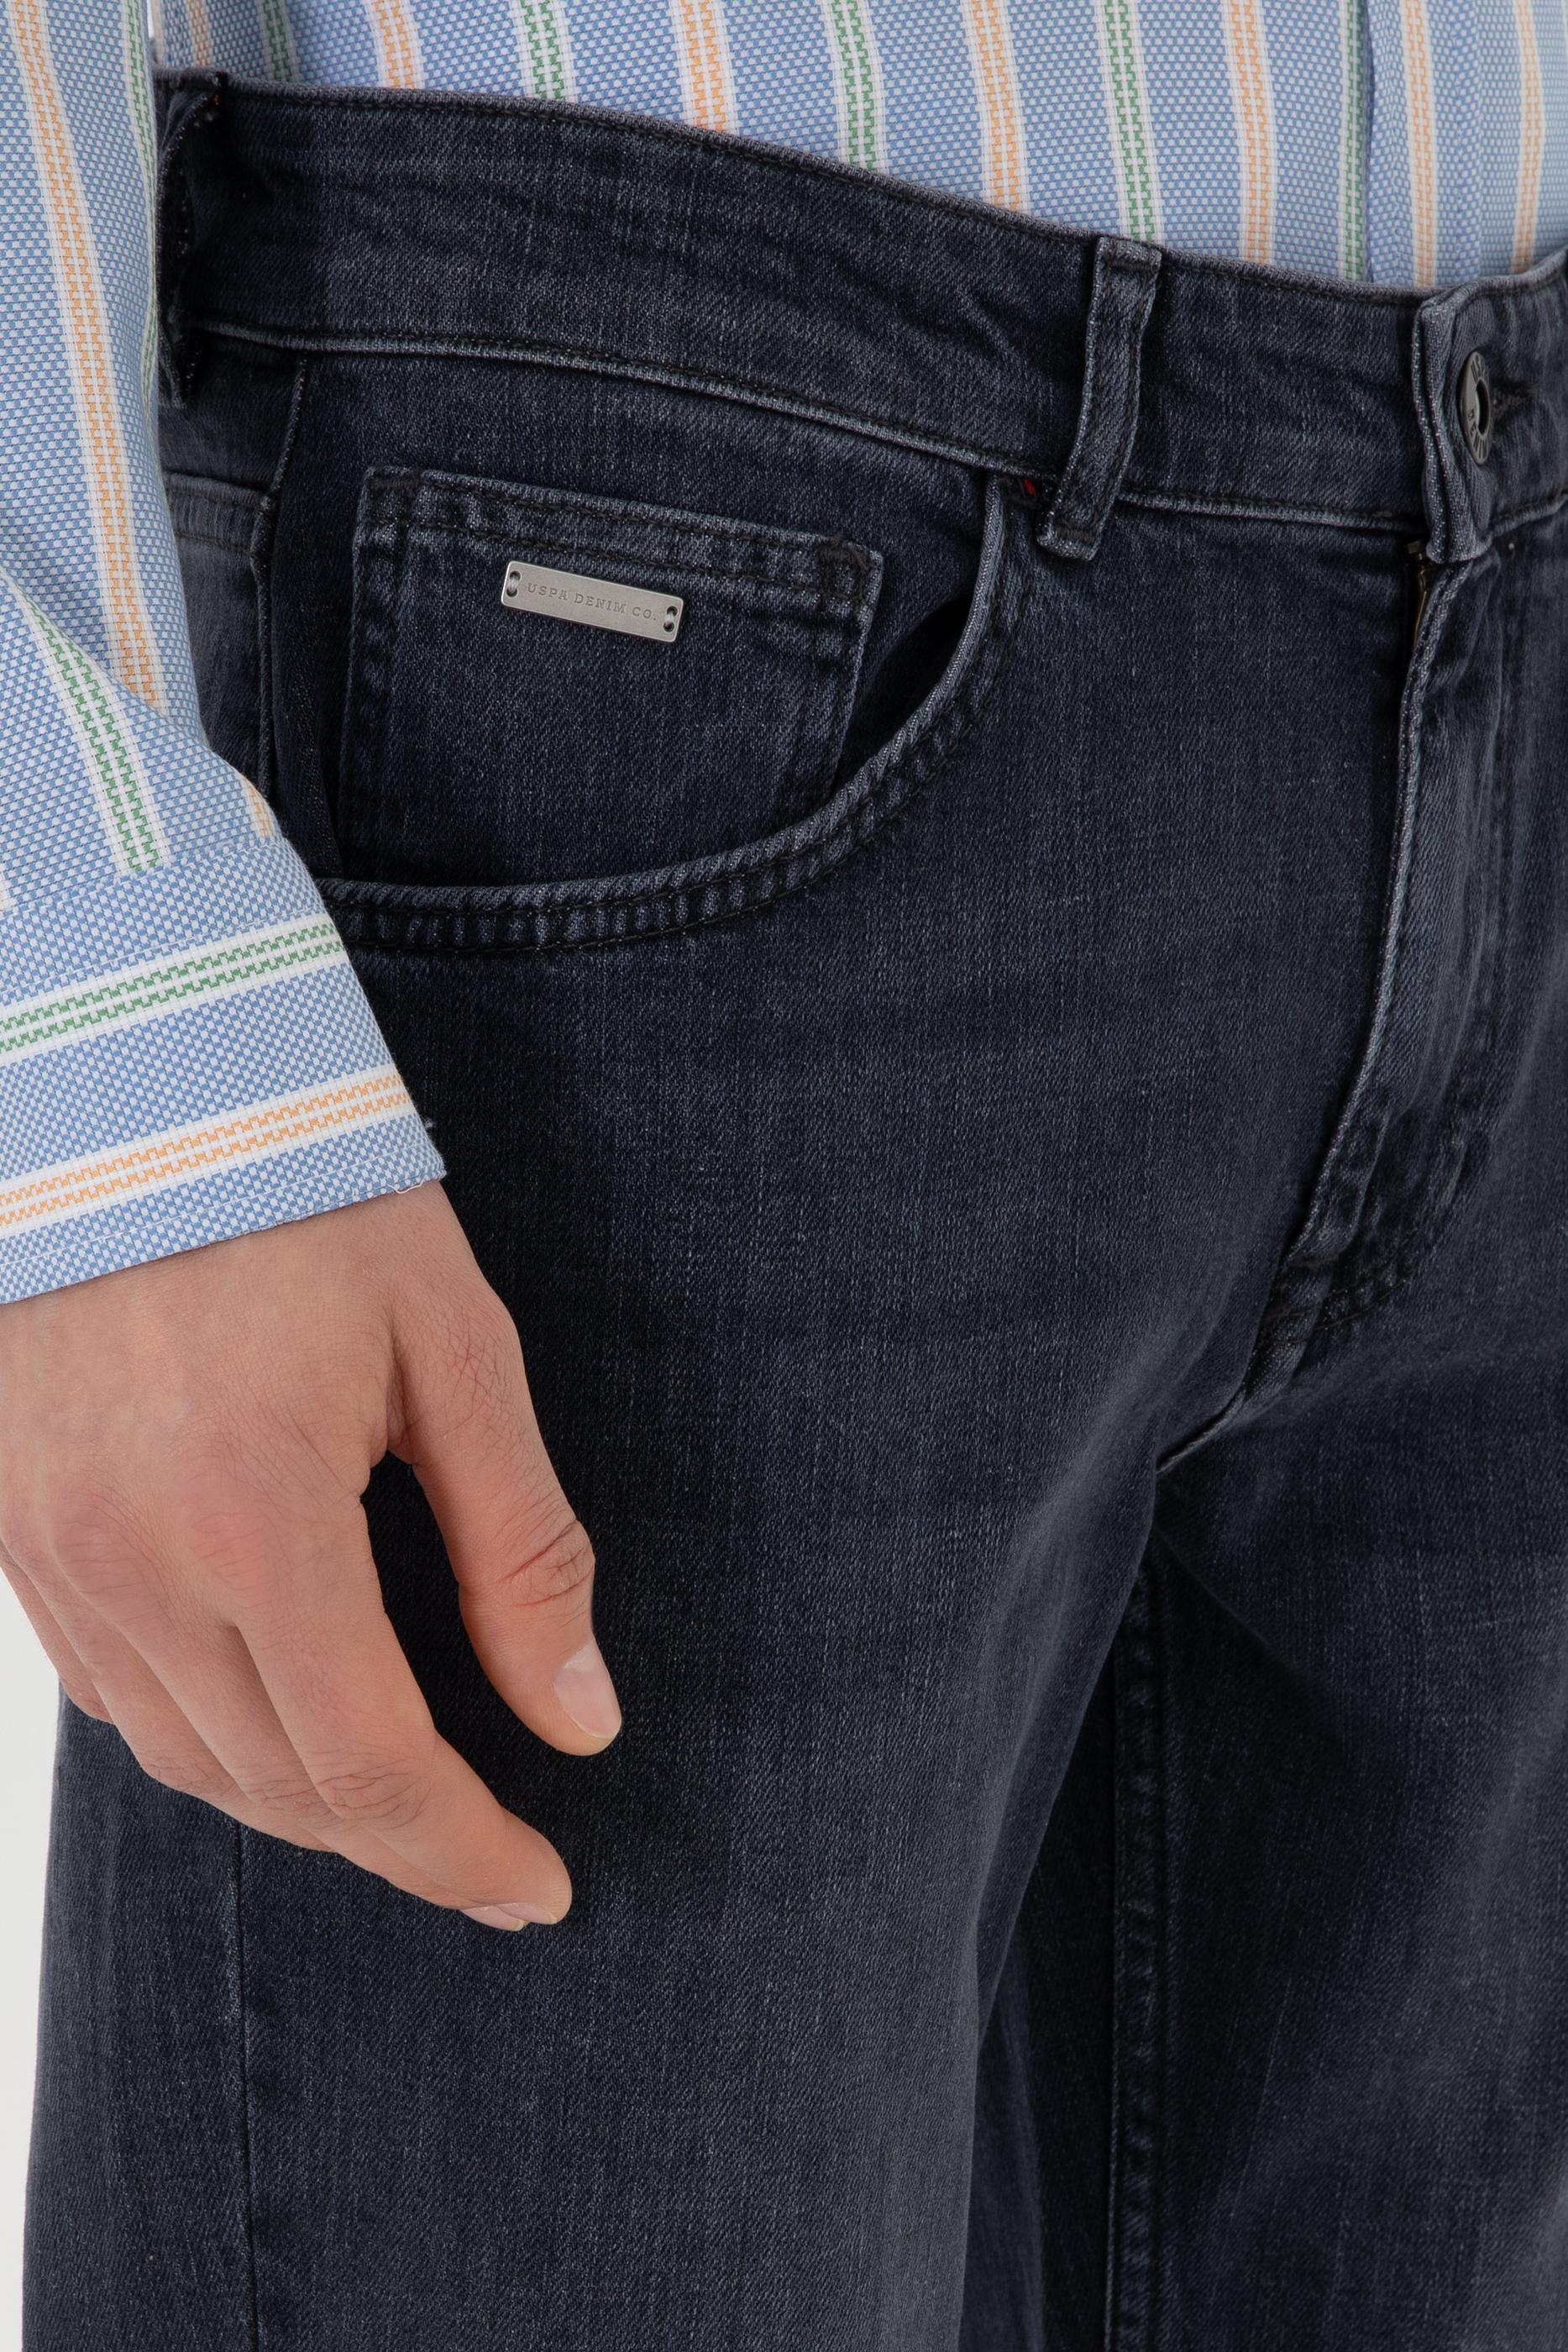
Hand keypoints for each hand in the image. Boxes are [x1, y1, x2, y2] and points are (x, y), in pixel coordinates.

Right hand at [0, 1183, 618, 1928]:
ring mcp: (52, 1555)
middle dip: (399, 1844)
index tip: (541, 1888)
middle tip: (495, 1855)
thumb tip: (579, 1715)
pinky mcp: (13, 1530)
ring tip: (404, 1804)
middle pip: (277, 1787)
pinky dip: (205, 1739)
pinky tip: (277, 1718)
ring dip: (304, 1806)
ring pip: (184, 1762)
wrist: (132, 1090)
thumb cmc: (312, 1197)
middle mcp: (131, 1566)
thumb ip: (523, 1549)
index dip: (462, 1851)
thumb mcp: (456, 1353)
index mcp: (255, 1524)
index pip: (370, 1766)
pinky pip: (110, 1694)